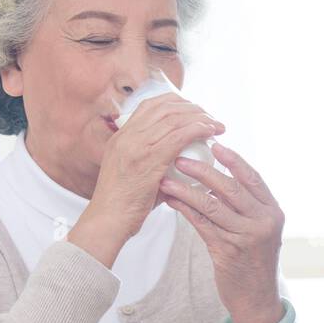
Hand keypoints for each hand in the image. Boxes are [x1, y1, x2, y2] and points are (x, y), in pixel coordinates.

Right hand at [68, 93, 223, 267]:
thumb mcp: (131, 173)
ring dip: (199, 117)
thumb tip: (178, 160)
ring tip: (216, 124)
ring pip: (173, 118)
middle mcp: (127, 136)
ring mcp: (136, 146)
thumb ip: (150, 162)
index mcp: (121, 136)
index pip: (149, 105)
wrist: (108, 220)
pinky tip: (210, 132)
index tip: (193, 110)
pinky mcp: (148, 160)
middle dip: (192, 108)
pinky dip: (197, 130)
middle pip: (164, 107)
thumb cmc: (123, 204)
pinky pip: (178, 137)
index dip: (175, 102)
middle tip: (209, 117)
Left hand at [157, 141, 285, 322]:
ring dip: (186, 190)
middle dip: (203, 171)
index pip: (253, 179)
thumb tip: (220, 179)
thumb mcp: (261, 231)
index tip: (216, 146)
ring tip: (168, 179)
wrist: (257, 299)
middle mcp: (262, 223)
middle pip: (230, 188)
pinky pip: (201, 224)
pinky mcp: (227, 251)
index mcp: (273, 213)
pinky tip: (172, 201)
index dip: (234, 161)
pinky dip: (184, 210)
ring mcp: (245, 237)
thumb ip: (247, 208)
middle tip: (181, 159)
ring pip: (211, 205)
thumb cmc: (255, 262)